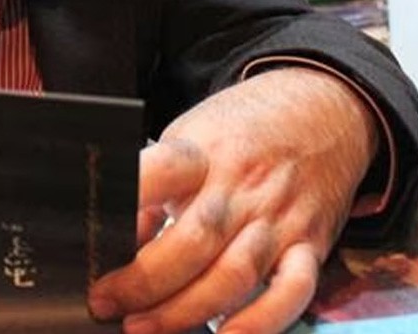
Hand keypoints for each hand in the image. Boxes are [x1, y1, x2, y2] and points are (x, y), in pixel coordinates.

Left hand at [88, 67, 378, 333]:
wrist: (326, 106)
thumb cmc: (245, 128)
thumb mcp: (192, 136)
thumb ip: (159, 185)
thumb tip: (117, 236)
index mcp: (204, 150)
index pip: (161, 172)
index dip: (126, 203)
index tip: (91, 239)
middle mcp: (243, 185)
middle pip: (193, 240)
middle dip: (144, 281)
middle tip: (104, 303)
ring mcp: (279, 217)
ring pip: (234, 274)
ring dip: (185, 311)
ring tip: (143, 328)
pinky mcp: (311, 244)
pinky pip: (291, 292)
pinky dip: (261, 323)